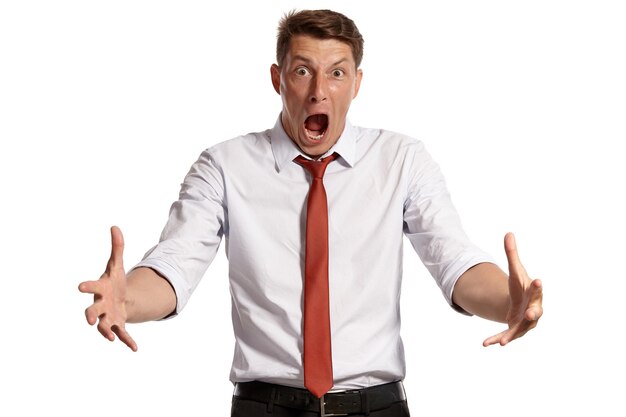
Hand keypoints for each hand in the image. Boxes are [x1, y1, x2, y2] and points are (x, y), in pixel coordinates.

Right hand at [78, 226, 137, 350]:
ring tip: (110, 339)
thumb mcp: (117, 265)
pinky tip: (135, 348)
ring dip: (106, 332)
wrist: (119, 299)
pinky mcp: (117, 326)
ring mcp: (107, 317)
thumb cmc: (114, 282)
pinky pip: (122, 335)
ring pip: (104, 326)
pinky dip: (127, 341)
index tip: (79, 287)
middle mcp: (101, 305)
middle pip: (92, 310)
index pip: (92, 287)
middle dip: (90, 314)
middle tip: (89, 320)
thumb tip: (115, 227)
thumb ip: (117, 247)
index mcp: (100, 289)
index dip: (87, 286)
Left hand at [483, 232, 542, 346]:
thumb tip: (508, 233)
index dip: (537, 286)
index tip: (538, 280)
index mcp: (533, 294)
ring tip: (503, 342)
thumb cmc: (522, 288)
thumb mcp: (516, 271)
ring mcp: (525, 324)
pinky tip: (485, 344)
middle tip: (531, 314)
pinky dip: (496, 340)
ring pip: (520, 330)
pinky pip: (506, 336)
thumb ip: (512, 254)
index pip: (537, 289)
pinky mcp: (515, 331)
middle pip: (536, 313)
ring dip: (511, 335)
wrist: (523, 306)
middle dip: (534, 314)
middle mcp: (533, 310)